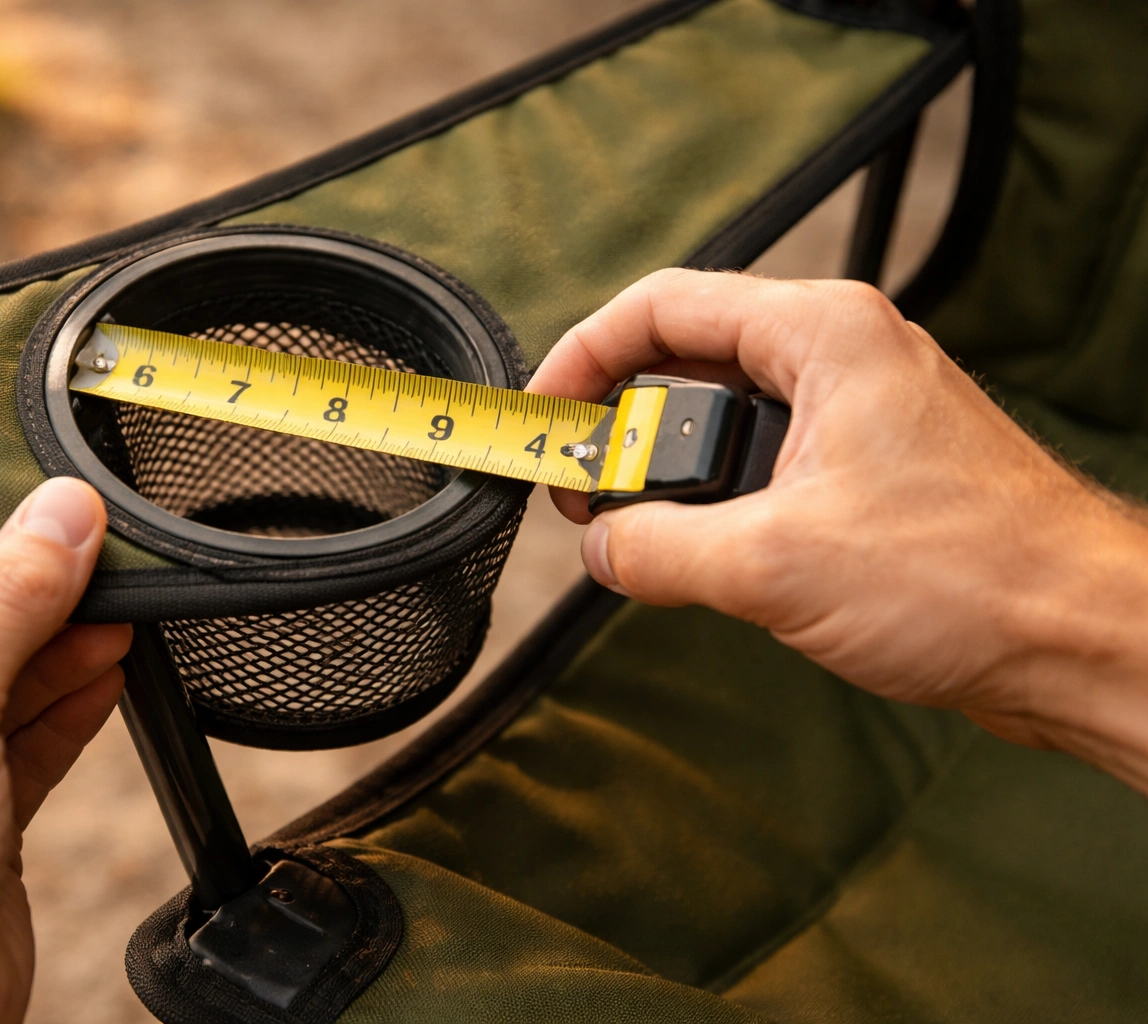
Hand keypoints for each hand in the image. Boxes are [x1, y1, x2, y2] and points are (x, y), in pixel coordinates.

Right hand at [528, 269, 1147, 792]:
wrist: (1082, 641)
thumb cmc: (970, 577)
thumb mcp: (772, 564)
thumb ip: (656, 547)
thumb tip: (599, 546)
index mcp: (822, 334)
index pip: (662, 306)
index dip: (582, 356)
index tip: (539, 415)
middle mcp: (840, 358)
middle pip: (687, 361)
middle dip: (620, 426)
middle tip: (579, 492)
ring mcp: (858, 416)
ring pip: (723, 422)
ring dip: (667, 477)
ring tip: (630, 534)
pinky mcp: (867, 475)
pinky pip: (762, 469)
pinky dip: (714, 507)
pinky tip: (696, 559)